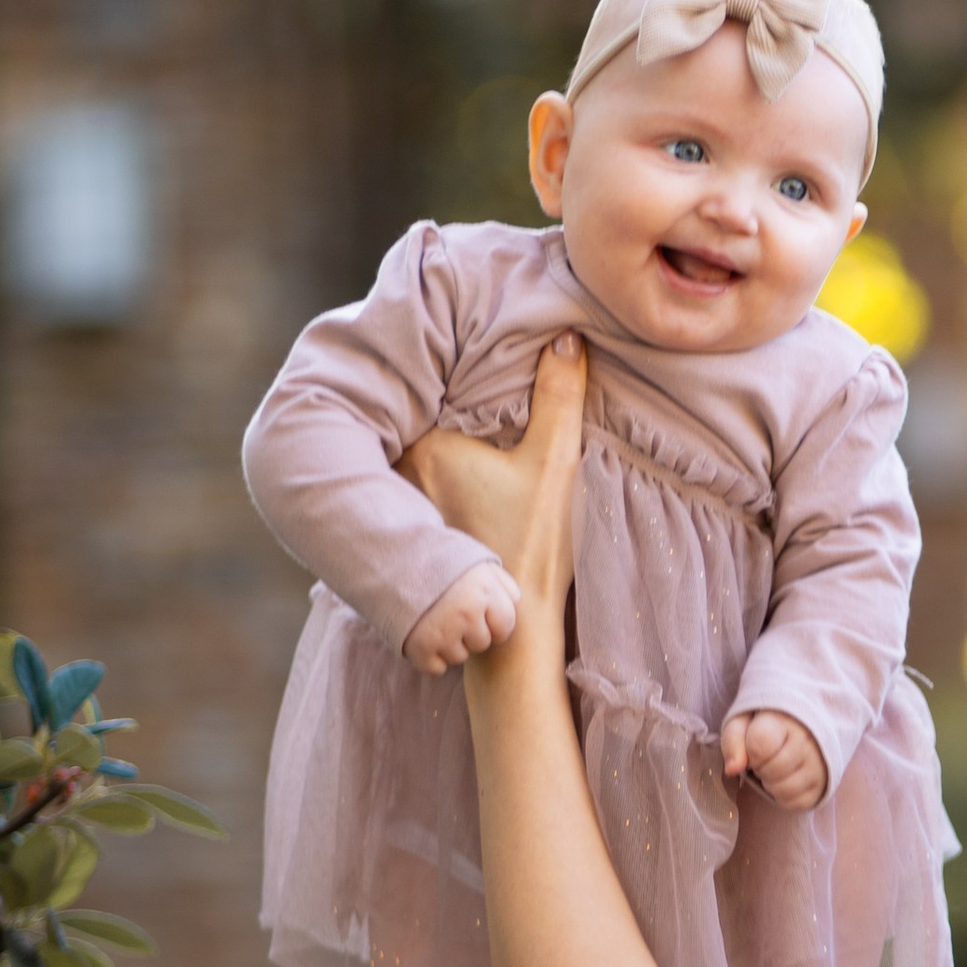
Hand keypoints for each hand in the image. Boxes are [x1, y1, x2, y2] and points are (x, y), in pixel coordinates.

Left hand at [401, 338, 586, 632]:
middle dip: (440, 399)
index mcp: (429, 448)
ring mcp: (402, 504)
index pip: (430, 386)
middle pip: (421, 416)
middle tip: (465, 374)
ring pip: (417, 450)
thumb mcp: (554, 463)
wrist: (514, 629)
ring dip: (437, 437)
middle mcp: (403, 471)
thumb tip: (564, 337)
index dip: (449, 367)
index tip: (466, 350)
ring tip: (469, 419)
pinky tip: (463, 470)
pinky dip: (434, 471)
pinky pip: (417, 482)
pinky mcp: (412, 529)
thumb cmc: (533, 545)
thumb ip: (559, 398)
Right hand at [403, 558, 519, 673]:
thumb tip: (516, 605)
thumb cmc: (440, 563)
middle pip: (482, 644)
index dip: (492, 621)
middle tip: (450, 612)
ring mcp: (442, 634)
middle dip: (470, 632)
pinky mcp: (420, 649)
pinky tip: (422, 633)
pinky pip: (437, 668)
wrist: (390, 562)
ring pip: (460, 657)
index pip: (505, 627)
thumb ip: (503, 583)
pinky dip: (429, 656)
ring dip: (449, 644)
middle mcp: (466, 615)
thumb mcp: (478, 563)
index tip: (478, 612)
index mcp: (484, 592)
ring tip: (433, 618)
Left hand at [721, 708, 828, 809]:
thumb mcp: (742, 723)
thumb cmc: (766, 726)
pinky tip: (784, 780)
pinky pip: (796, 803)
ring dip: (770, 785)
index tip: (754, 747)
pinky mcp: (822, 786)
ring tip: (775, 769)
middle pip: (773, 770)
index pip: (761, 743)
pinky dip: (783, 796)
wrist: (802, 729)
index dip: (751, 751)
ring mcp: (819, 764)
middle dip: (760, 768)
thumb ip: (733, 741)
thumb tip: (732, 769)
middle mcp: (808, 741)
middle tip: (765, 759)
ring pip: (785, 790)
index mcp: (785, 720)